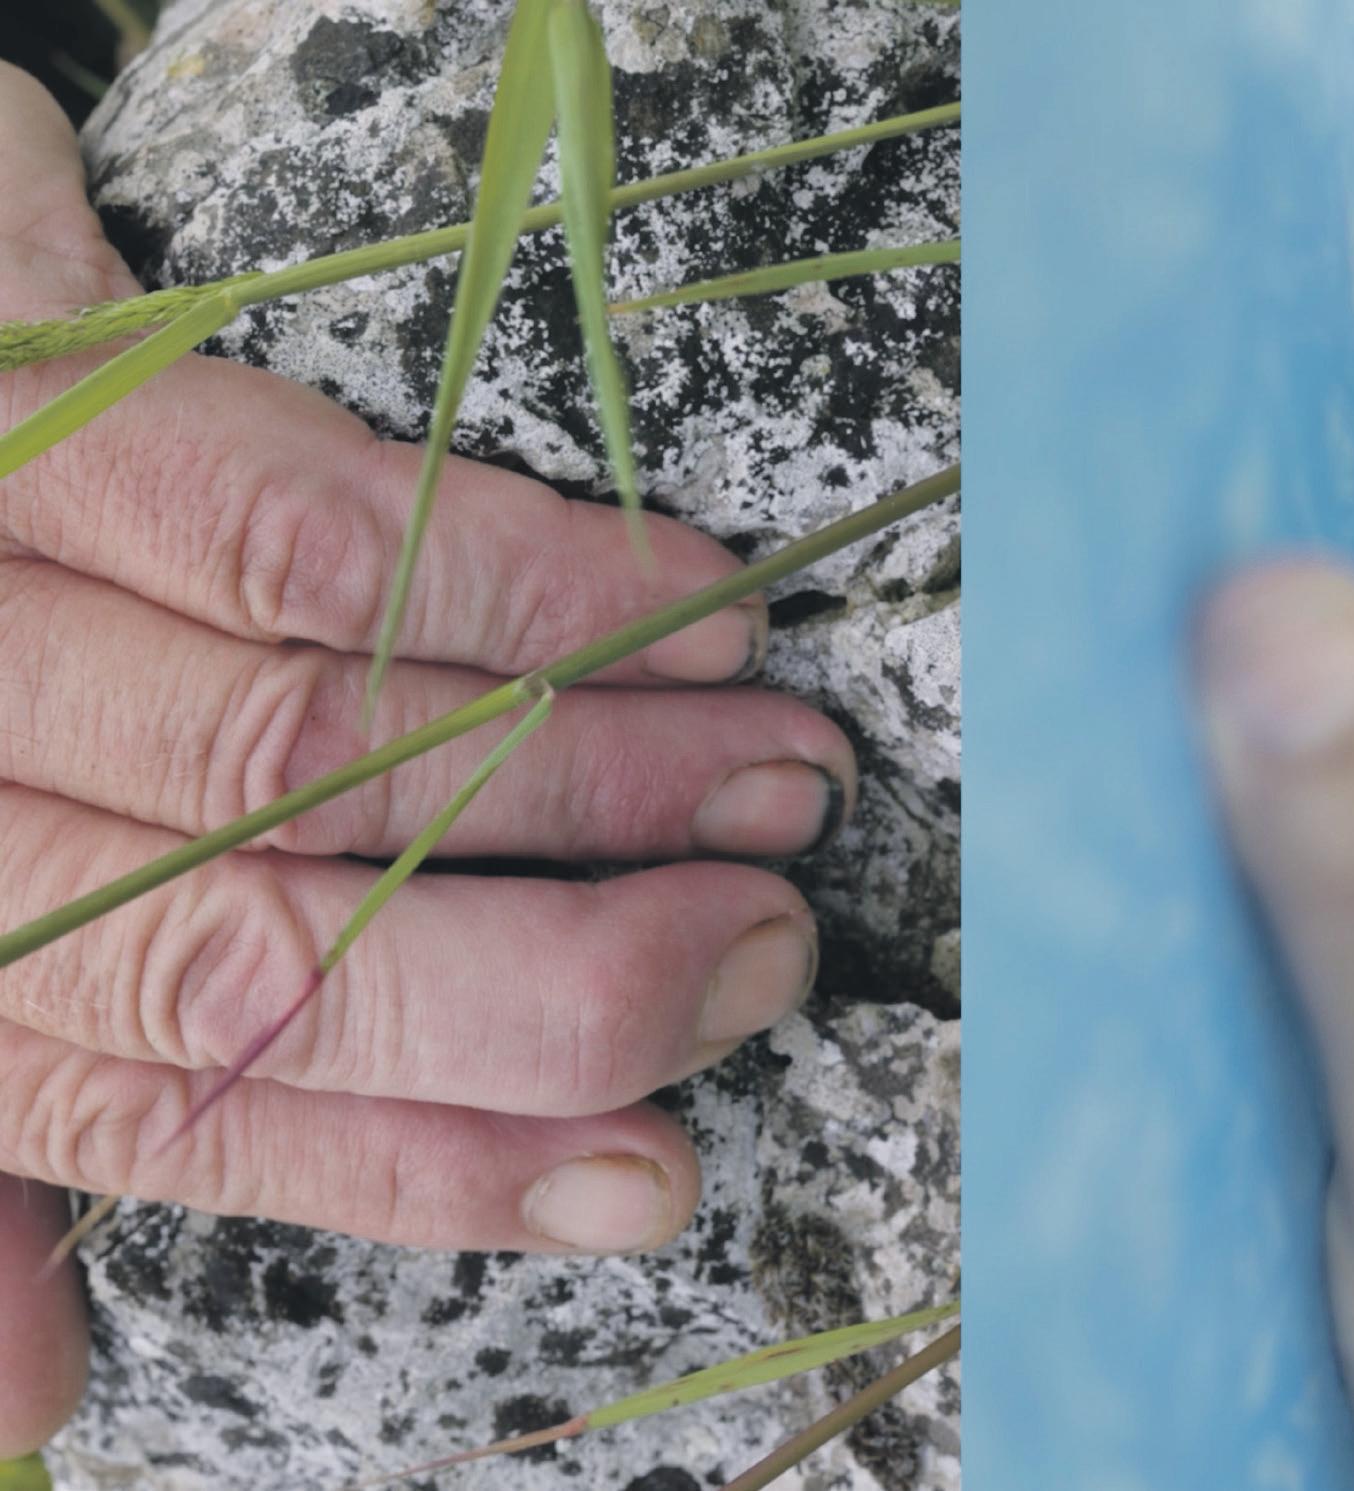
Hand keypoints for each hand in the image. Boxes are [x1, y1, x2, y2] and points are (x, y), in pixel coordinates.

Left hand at [0, 64, 855, 1453]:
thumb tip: (32, 1401)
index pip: (174, 1106)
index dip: (426, 1164)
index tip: (645, 1173)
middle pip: (255, 949)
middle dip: (555, 984)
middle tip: (762, 951)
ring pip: (313, 746)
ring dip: (593, 782)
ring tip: (777, 776)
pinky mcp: (21, 370)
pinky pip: (301, 524)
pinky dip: (526, 585)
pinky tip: (690, 611)